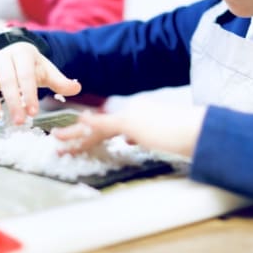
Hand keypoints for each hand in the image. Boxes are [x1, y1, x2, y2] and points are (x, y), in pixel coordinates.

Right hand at [0, 42, 81, 124]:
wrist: (15, 51)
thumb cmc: (32, 66)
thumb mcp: (47, 70)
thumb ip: (60, 80)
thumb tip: (77, 87)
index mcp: (24, 53)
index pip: (26, 75)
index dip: (29, 93)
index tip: (33, 111)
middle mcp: (4, 56)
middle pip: (7, 80)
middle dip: (13, 101)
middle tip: (20, 120)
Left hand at [52, 101, 206, 157]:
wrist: (195, 130)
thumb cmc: (183, 136)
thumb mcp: (158, 136)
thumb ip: (141, 136)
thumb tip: (129, 140)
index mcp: (137, 115)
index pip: (109, 124)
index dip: (91, 131)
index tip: (77, 136)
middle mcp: (132, 111)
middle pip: (98, 123)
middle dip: (76, 133)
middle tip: (57, 138)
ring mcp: (132, 115)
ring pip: (96, 126)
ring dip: (76, 134)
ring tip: (57, 140)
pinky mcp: (133, 122)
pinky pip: (107, 125)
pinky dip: (92, 125)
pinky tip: (80, 124)